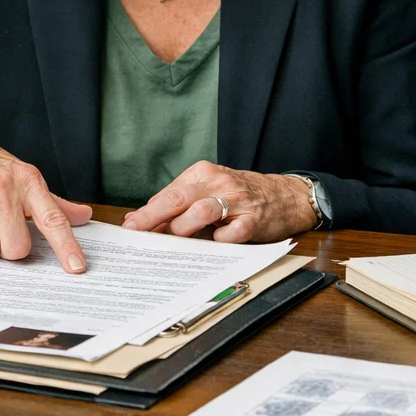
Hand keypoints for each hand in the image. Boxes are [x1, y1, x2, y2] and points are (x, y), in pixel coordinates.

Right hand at [0, 119, 91, 269]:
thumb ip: (53, 203)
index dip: (65, 246)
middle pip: (17, 247)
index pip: (52, 218)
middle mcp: (4, 185)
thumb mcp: (24, 178)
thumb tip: (84, 216)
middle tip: (1, 224)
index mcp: (29, 180)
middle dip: (9, 245)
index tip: (76, 267)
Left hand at [121, 161, 316, 242]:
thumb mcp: (208, 191)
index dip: (147, 212)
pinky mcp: (253, 221)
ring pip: (201, 211)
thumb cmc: (240, 196)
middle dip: (153, 218)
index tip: (129, 228)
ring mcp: (237, 201)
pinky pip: (230, 234)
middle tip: (135, 233)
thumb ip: (176, 205)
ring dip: (183, 228)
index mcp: (203, 173)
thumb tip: (138, 220)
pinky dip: (219, 240)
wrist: (285, 196)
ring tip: (172, 241)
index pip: (168, 193)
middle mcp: (218, 182)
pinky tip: (216, 242)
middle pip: (179, 198)